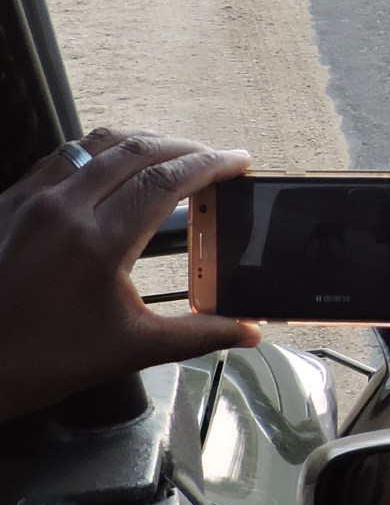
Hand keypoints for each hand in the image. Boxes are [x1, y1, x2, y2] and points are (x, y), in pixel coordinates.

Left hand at [0, 129, 257, 423]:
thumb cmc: (44, 361)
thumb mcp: (131, 350)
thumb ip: (198, 334)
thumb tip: (250, 332)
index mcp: (97, 243)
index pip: (167, 180)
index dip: (211, 164)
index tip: (238, 161)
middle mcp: (62, 210)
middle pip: (139, 150)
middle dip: (185, 148)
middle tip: (213, 160)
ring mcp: (31, 200)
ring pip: (99, 143)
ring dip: (144, 143)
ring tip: (171, 157)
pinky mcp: (10, 201)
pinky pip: (64, 156)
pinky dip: (101, 152)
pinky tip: (116, 170)